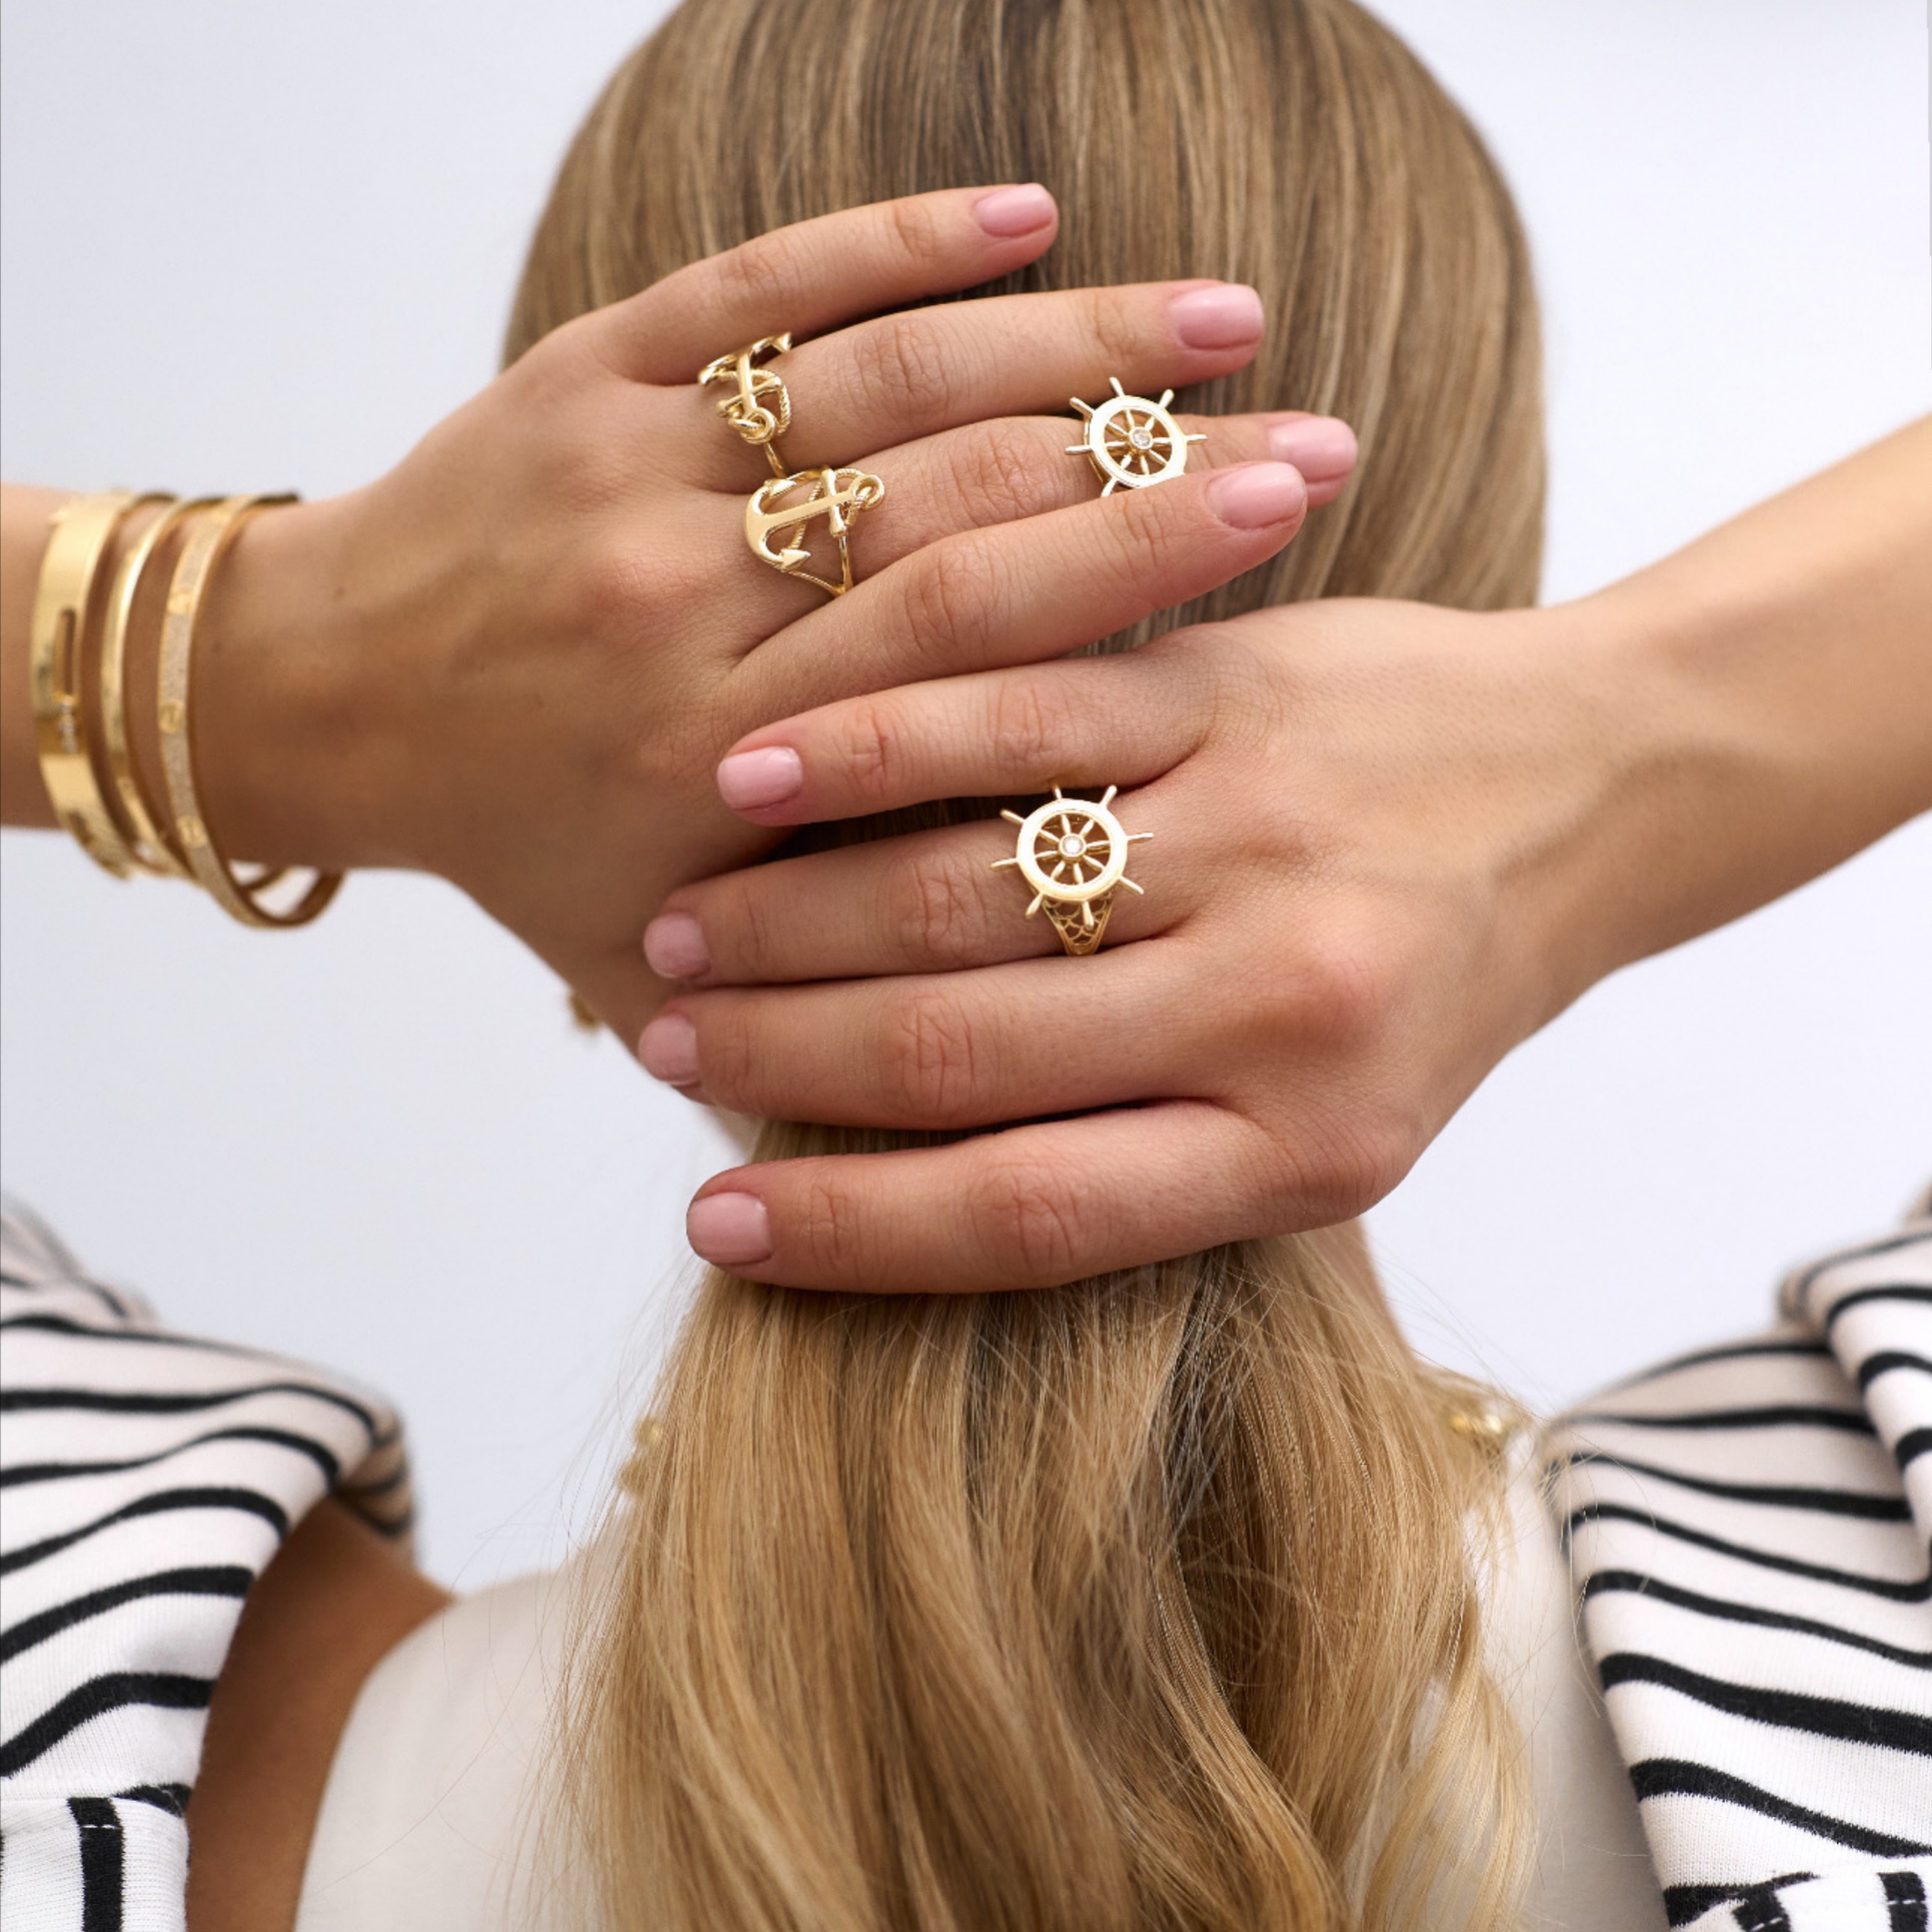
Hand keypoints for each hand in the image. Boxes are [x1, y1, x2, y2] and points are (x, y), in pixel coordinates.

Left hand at [167, 187, 1351, 1037]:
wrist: (310, 694)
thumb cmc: (511, 845)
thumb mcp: (647, 968)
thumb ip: (805, 1005)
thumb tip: (988, 1053)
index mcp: (712, 769)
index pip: (965, 678)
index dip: (1130, 608)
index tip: (1274, 569)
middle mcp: (683, 615)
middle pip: (959, 527)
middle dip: (1152, 484)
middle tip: (1307, 451)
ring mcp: (635, 474)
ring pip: (887, 393)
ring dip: (1072, 345)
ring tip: (1232, 326)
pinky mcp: (593, 365)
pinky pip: (765, 283)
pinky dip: (899, 245)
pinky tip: (1032, 214)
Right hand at [634, 596, 1642, 1289]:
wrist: (1589, 787)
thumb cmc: (1425, 982)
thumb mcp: (1330, 1122)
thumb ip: (1145, 1155)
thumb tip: (892, 1178)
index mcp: (1304, 1153)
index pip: (1028, 1212)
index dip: (848, 1228)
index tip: (711, 1226)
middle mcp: (1279, 1009)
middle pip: (965, 1047)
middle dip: (777, 1052)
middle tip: (659, 1042)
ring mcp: (1252, 837)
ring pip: (960, 886)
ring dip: (787, 915)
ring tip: (674, 926)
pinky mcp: (1232, 693)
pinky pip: (1012, 720)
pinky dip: (864, 752)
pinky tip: (756, 772)